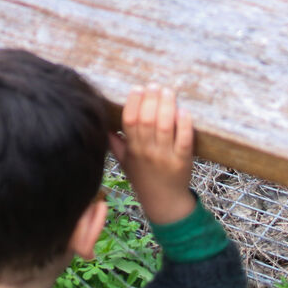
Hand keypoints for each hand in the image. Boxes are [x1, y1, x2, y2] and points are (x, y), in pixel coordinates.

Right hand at [109, 85, 195, 225]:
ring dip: (166, 105)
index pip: (129, 121)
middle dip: (151, 99)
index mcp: (132, 149)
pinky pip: (183, 140)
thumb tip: (103, 124)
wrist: (164, 202)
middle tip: (155, 85)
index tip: (137, 88)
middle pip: (147, 120)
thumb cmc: (143, 179)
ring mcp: (165, 156)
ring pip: (164, 126)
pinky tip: (183, 111)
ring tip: (168, 91)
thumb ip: (115, 144)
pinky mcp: (183, 161)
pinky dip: (184, 124)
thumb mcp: (125, 162)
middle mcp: (147, 152)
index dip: (133, 102)